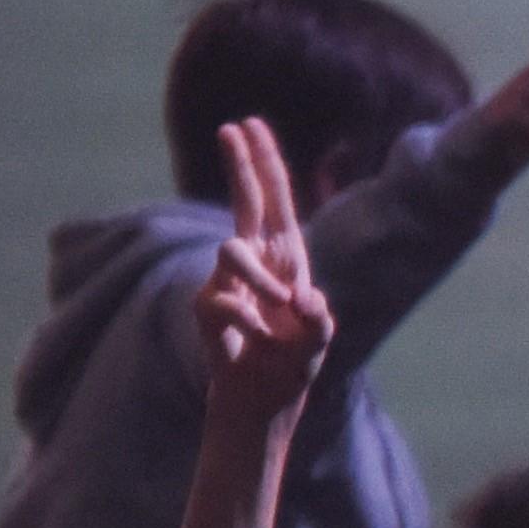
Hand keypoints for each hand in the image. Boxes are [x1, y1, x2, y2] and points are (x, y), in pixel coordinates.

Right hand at [190, 118, 334, 430]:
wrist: (261, 402)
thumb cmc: (292, 365)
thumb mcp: (319, 339)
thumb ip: (319, 319)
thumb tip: (304, 300)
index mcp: (286, 258)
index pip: (275, 201)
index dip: (264, 162)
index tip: (249, 124)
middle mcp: (256, 261)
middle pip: (246, 201)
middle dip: (241, 164)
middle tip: (230, 128)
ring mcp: (228, 280)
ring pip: (232, 249)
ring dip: (261, 280)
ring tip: (280, 311)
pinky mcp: (209, 306)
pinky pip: (225, 300)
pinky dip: (249, 322)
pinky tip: (257, 341)